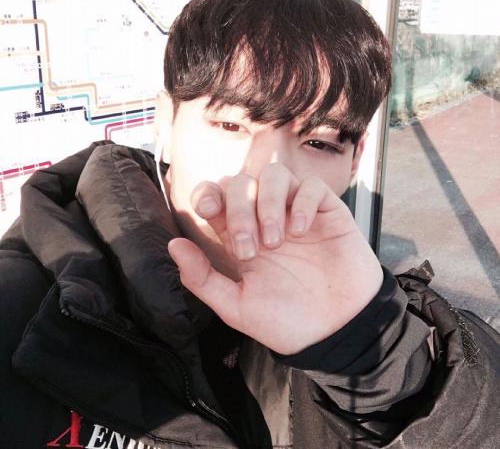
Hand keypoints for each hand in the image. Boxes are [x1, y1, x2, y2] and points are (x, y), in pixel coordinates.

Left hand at [168, 163, 382, 354]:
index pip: (218, 195)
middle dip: (238, 210)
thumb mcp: (236, 306)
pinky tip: (302, 230)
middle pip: (241, 182)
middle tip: (250, 250)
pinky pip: (311, 186)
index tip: (207, 211)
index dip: (208, 193)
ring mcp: (297, 213)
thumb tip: (173, 245)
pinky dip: (301, 202)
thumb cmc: (288, 321)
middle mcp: (266, 219)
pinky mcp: (328, 212)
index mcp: (242, 236)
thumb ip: (202, 278)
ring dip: (267, 203)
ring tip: (276, 240)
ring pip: (274, 175)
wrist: (336, 333)